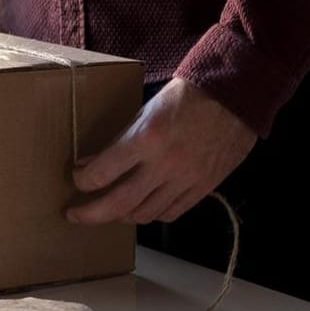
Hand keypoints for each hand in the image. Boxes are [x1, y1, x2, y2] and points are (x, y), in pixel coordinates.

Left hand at [68, 78, 255, 225]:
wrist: (234, 95)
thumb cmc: (188, 95)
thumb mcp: (147, 110)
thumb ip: (120, 140)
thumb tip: (90, 163)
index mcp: (147, 137)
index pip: (101, 173)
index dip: (82, 181)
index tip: (76, 179)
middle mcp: (165, 164)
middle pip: (118, 205)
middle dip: (90, 214)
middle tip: (75, 214)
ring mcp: (186, 179)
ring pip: (144, 215)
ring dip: (122, 215)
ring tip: (112, 209)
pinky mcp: (204, 187)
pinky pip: (171, 213)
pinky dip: (152, 214)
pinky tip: (144, 206)